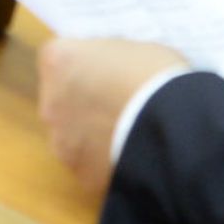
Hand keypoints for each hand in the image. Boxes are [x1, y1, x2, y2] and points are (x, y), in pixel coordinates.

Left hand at [35, 36, 188, 195]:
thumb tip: (109, 70)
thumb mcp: (132, 49)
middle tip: (116, 102)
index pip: (58, 58)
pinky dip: (103, 160)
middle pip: (60, 98)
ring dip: (90, 133)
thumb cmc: (156, 75)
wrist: (174, 129)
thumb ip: (109, 60)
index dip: (83, 64)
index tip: (105, 70)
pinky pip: (88, 163)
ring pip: (71, 135)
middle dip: (82, 100)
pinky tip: (130, 155)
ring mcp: (61, 142)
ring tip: (127, 132)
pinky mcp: (81, 173)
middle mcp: (49, 102)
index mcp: (58, 61)